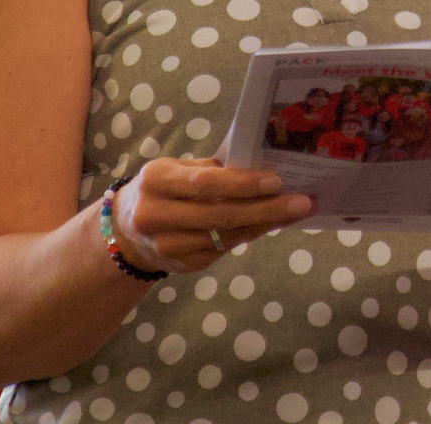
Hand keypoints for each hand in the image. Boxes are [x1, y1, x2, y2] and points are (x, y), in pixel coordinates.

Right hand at [108, 157, 313, 275]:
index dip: (242, 184)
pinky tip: (271, 224)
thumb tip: (263, 166)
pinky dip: (250, 236)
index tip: (276, 180)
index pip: (204, 184)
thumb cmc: (166, 188)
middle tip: (302, 202)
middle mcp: (155, 216)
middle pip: (219, 215)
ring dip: (265, 224)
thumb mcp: (179, 169)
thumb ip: (214, 169)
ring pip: (225, 237)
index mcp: (156, 180)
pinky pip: (223, 250)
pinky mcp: (182, 265)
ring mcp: (167, 246)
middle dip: (266, 209)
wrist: (128, 229)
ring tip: (296, 212)